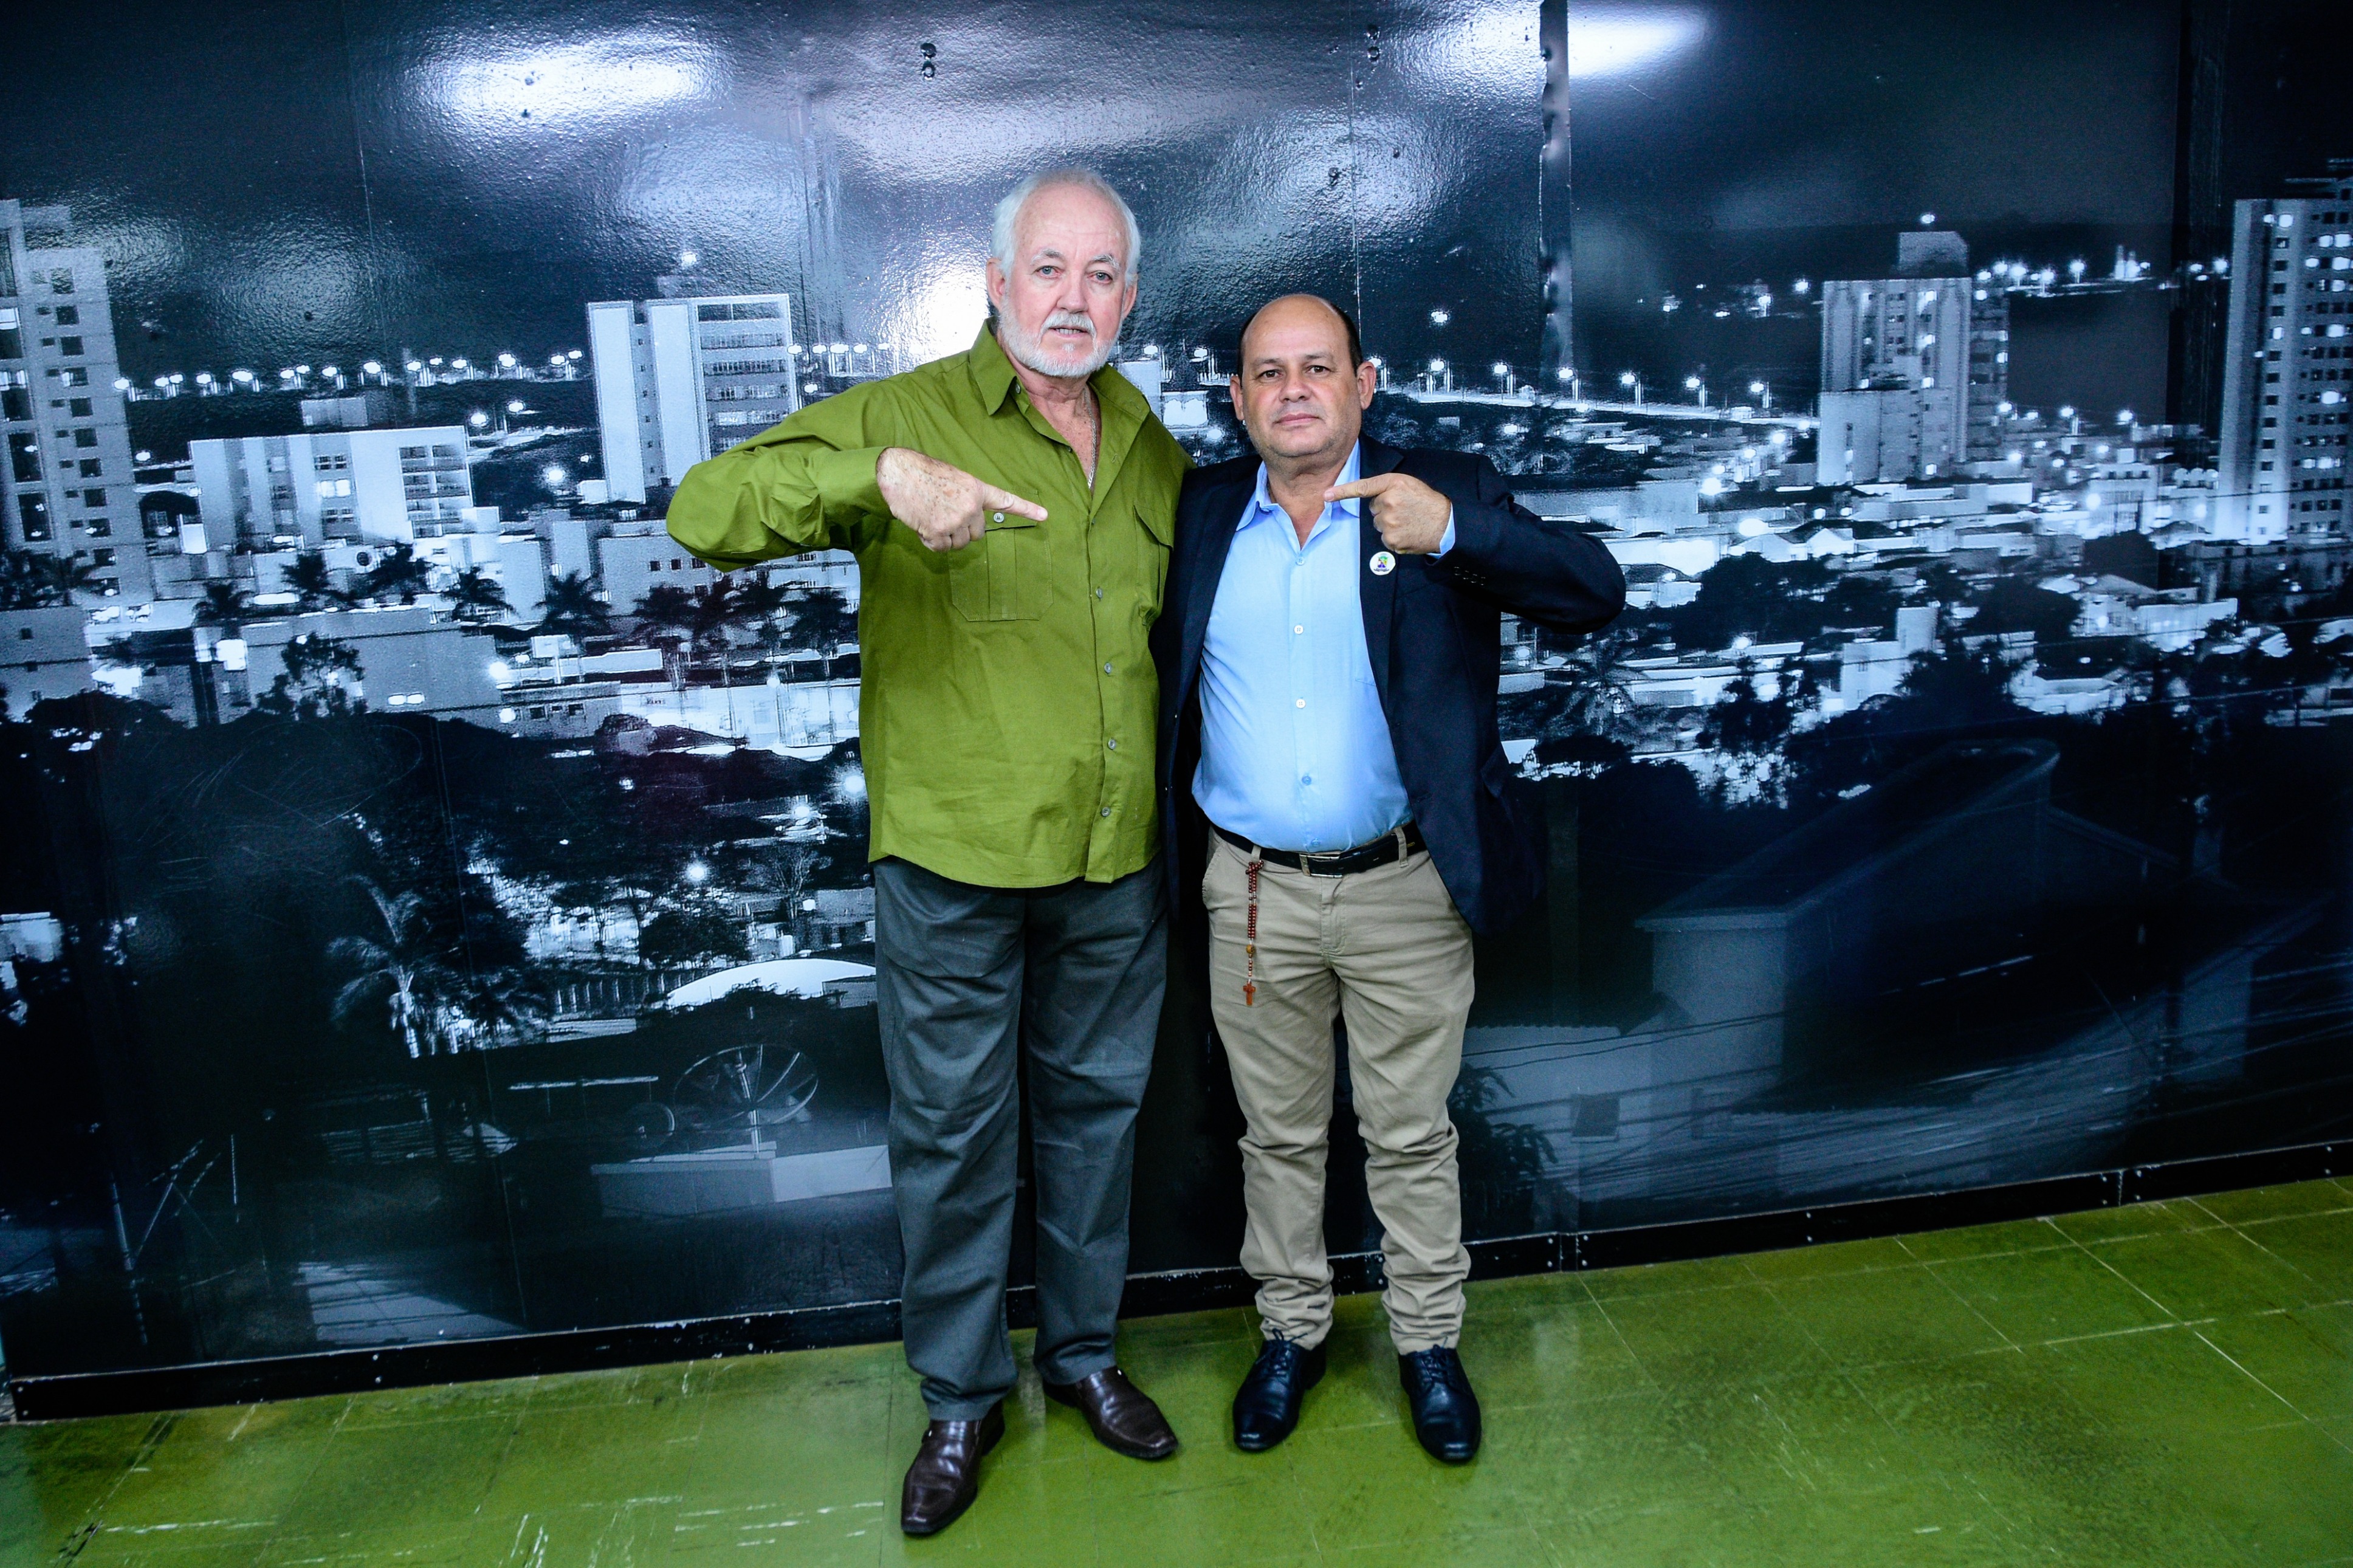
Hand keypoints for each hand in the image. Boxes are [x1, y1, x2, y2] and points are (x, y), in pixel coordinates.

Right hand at [876, 446, 1047, 551]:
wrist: (898, 472)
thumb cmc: (922, 472)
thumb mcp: (953, 477)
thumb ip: (966, 496)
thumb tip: (968, 516)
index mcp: (976, 489)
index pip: (1005, 501)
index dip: (1026, 509)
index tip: (1045, 516)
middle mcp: (970, 506)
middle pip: (977, 534)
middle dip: (962, 530)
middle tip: (942, 513)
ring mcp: (955, 521)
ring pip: (959, 544)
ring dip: (946, 537)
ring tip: (930, 515)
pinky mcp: (938, 533)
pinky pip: (941, 549)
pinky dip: (931, 542)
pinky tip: (922, 524)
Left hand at [1325, 472, 1452, 554]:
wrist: (1446, 523)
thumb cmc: (1425, 502)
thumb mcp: (1408, 484)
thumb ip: (1387, 487)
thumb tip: (1368, 498)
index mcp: (1393, 484)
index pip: (1363, 487)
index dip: (1342, 491)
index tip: (1326, 496)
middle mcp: (1388, 501)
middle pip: (1373, 509)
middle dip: (1384, 509)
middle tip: (1404, 510)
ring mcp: (1389, 522)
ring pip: (1378, 524)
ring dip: (1389, 524)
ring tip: (1408, 521)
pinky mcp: (1391, 539)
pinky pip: (1384, 538)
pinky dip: (1393, 537)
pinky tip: (1407, 532)